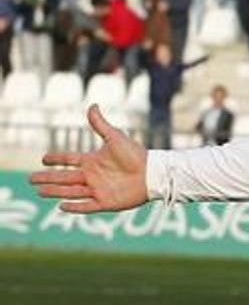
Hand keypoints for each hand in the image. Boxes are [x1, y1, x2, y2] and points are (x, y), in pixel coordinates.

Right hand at [29, 105, 147, 213]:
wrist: (153, 172)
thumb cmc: (135, 154)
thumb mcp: (115, 137)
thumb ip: (101, 124)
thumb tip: (92, 105)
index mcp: (93, 161)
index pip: (69, 160)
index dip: (56, 159)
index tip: (42, 158)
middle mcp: (92, 176)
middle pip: (65, 177)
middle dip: (48, 178)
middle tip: (30, 179)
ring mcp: (98, 190)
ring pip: (71, 192)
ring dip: (55, 191)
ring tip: (39, 191)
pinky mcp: (105, 202)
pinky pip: (87, 206)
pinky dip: (74, 207)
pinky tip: (61, 206)